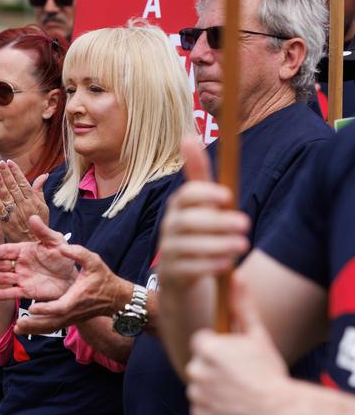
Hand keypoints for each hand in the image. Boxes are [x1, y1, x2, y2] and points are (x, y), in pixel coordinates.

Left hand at [0, 160, 49, 242]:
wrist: (33, 245)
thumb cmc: (39, 226)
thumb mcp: (43, 208)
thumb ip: (40, 191)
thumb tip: (43, 175)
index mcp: (33, 202)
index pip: (24, 183)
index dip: (16, 172)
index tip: (10, 162)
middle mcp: (24, 207)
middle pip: (14, 187)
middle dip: (7, 174)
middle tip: (1, 163)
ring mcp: (14, 215)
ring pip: (6, 197)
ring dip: (1, 184)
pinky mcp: (6, 223)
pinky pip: (0, 210)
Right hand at [0, 215, 76, 300]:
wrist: (71, 277)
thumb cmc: (63, 257)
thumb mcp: (55, 241)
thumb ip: (43, 231)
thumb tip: (33, 217)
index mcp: (25, 250)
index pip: (8, 250)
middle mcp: (20, 264)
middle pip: (1, 263)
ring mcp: (22, 277)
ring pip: (3, 277)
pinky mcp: (26, 291)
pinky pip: (13, 292)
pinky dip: (3, 294)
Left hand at [15, 243, 129, 334]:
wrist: (116, 297)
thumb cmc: (103, 278)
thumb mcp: (93, 261)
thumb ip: (78, 253)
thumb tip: (62, 248)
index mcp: (76, 298)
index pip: (60, 308)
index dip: (46, 309)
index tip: (32, 309)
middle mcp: (72, 312)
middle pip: (52, 323)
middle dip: (35, 324)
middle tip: (18, 325)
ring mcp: (71, 318)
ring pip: (51, 327)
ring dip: (34, 329)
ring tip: (17, 329)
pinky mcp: (70, 319)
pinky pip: (53, 327)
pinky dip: (39, 329)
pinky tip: (26, 329)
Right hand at [158, 136, 250, 289]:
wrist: (181, 279)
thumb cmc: (198, 233)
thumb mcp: (201, 205)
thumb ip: (198, 174)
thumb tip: (187, 135)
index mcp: (179, 208)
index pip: (185, 195)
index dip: (204, 193)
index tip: (227, 196)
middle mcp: (170, 227)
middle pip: (188, 222)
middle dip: (217, 222)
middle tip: (245, 223)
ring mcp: (169, 251)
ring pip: (189, 246)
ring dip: (218, 244)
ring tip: (242, 245)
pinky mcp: (173, 274)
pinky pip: (190, 269)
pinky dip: (210, 266)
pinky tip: (228, 265)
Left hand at [186, 276, 289, 414]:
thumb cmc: (269, 374)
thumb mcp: (257, 337)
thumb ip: (242, 307)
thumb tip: (236, 275)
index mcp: (206, 348)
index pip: (202, 341)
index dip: (218, 348)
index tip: (234, 357)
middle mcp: (196, 370)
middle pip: (200, 363)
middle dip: (214, 367)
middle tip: (238, 376)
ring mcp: (197, 394)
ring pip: (200, 384)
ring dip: (213, 387)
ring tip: (237, 390)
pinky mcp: (198, 414)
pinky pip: (201, 407)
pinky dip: (212, 407)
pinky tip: (231, 406)